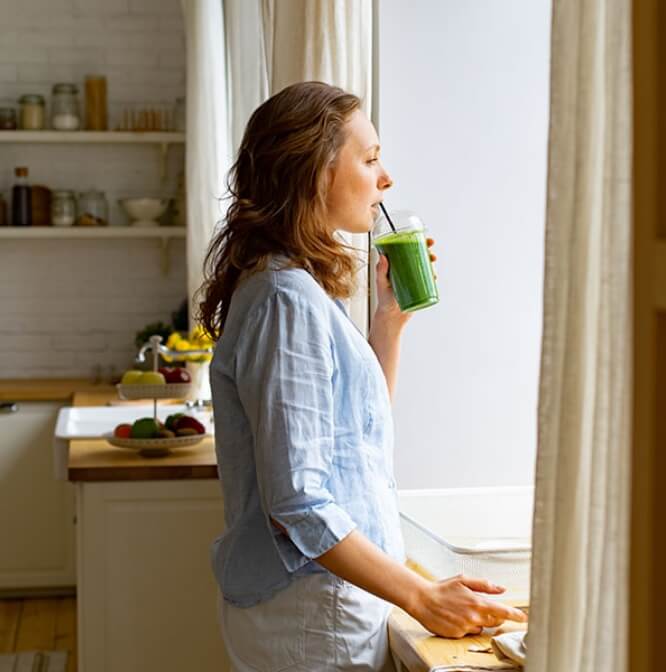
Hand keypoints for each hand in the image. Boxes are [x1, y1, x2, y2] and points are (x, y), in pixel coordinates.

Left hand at [373, 238, 437, 325]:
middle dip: (426, 250)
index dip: (414, 242)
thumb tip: (383, 256)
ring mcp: (413, 279)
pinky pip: (428, 280)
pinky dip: (432, 276)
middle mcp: (405, 270)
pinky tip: (434, 275)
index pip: (405, 250)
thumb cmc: (383, 300)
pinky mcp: (419, 288)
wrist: (391, 318)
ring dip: (431, 262)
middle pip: (418, 256)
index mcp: (396, 266)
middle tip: (430, 250)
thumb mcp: (381, 284)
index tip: (420, 237)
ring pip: (424, 267)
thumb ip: (381, 271)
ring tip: (432, 262)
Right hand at [409, 574, 527, 638]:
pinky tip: (456, 616)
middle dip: (494, 615)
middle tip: (481, 606)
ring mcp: (466, 627)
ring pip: (481, 627)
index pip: (503, 611)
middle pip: (494, 621)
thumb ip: (484, 585)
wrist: (422, 600)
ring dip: (478, 620)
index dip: (516, 615)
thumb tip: (501, 588)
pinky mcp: (458, 635)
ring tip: (463, 609)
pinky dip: (466, 625)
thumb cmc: (442, 589)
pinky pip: (468, 632)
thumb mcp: (463, 580)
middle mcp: (474, 617)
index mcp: (477, 602)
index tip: (524, 618)